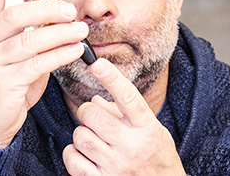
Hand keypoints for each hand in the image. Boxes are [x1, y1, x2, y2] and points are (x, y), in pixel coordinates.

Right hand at [0, 0, 88, 148]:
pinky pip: (37, 64)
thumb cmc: (8, 82)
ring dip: (60, 33)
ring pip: (29, 41)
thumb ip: (30, 30)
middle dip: (45, 9)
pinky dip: (60, 55)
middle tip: (70, 10)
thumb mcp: (17, 52)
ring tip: (81, 30)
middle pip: (13, 16)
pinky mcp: (3, 83)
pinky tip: (75, 50)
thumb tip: (55, 6)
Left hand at [62, 59, 184, 175]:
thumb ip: (124, 113)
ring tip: (94, 138)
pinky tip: (85, 154)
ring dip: (82, 133)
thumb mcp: (150, 129)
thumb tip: (94, 100)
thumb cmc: (157, 156)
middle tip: (93, 117)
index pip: (128, 98)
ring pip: (80, 136)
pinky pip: (73, 159)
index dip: (112, 78)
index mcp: (147, 128)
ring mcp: (116, 166)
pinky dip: (73, 153)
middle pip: (93, 116)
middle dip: (87, 112)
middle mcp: (132, 147)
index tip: (97, 64)